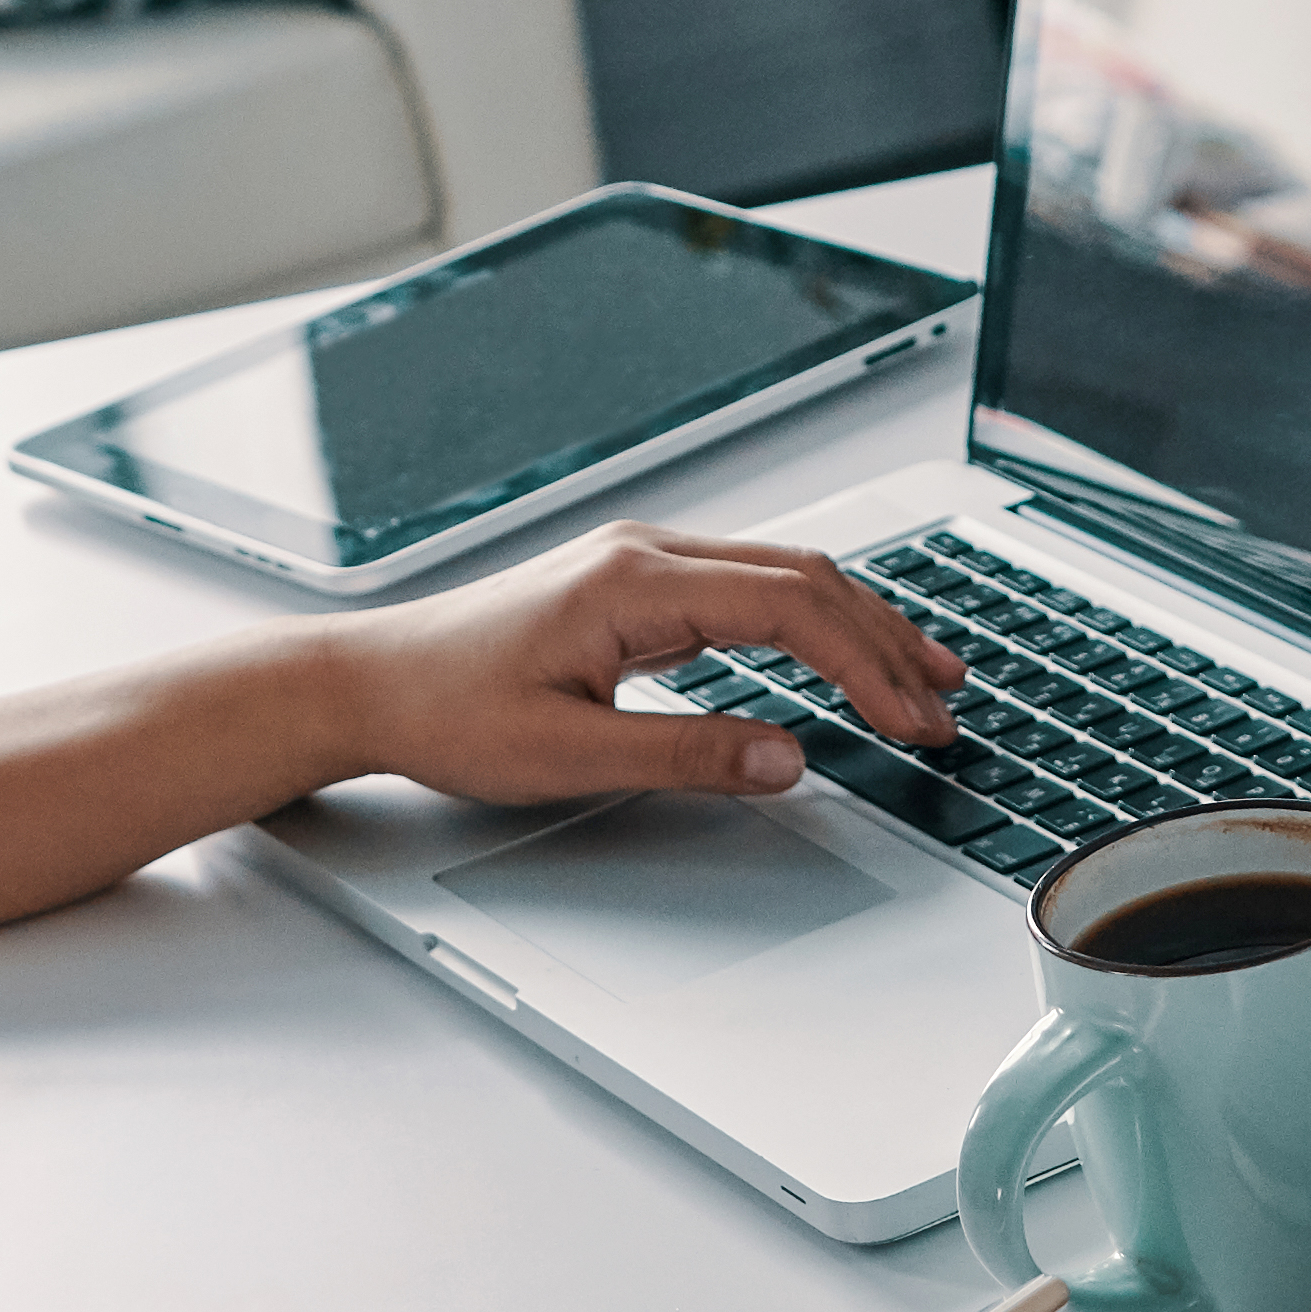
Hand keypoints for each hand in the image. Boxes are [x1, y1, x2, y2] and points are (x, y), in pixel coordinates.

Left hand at [323, 526, 960, 808]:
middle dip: (884, 641)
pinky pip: (744, 585)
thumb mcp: (567, 754)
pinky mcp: (628, 583)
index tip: (912, 720)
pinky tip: (834, 650)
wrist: (366, 682)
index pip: (790, 609)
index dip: (865, 667)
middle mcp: (644, 553)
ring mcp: (637, 561)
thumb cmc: (445, 711)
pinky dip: (807, 619)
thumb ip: (686, 754)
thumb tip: (788, 758)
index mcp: (635, 583)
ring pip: (780, 574)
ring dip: (855, 623)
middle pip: (803, 578)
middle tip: (944, 705)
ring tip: (920, 675)